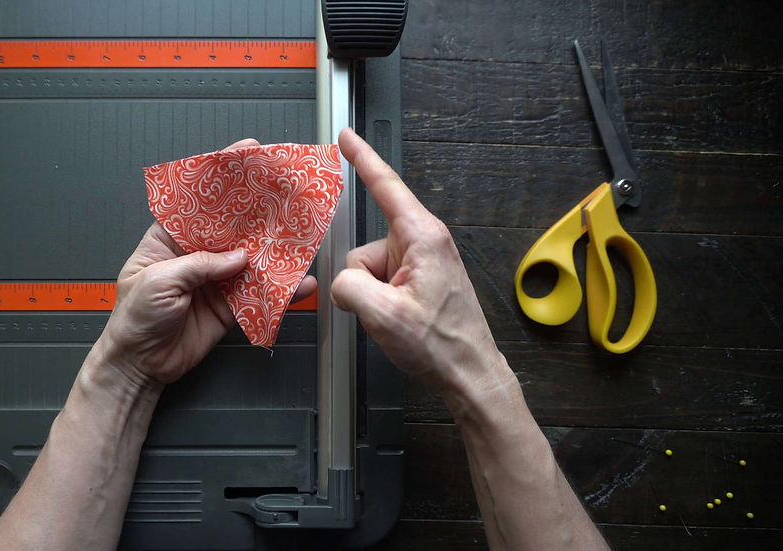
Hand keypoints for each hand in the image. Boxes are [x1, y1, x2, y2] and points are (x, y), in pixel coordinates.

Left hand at [98, 139, 317, 386]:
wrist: (140, 365)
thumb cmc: (134, 318)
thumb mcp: (160, 281)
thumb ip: (199, 265)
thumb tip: (238, 257)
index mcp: (169, 237)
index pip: (198, 200)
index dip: (221, 176)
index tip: (247, 154)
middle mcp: (195, 254)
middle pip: (231, 225)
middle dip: (257, 209)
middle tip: (285, 191)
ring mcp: (215, 279)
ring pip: (250, 258)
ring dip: (274, 249)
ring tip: (299, 235)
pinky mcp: (229, 305)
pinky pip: (258, 293)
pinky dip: (280, 290)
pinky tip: (298, 283)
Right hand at [331, 128, 511, 403]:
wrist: (468, 373)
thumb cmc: (441, 344)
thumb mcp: (383, 316)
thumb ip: (349, 288)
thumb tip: (341, 283)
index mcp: (422, 237)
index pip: (386, 186)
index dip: (362, 158)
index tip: (346, 136)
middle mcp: (425, 242)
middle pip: (366, 244)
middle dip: (362, 277)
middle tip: (383, 309)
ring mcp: (422, 262)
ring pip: (369, 267)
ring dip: (371, 295)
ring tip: (397, 318)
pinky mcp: (420, 279)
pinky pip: (381, 281)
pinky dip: (380, 301)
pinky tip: (399, 320)